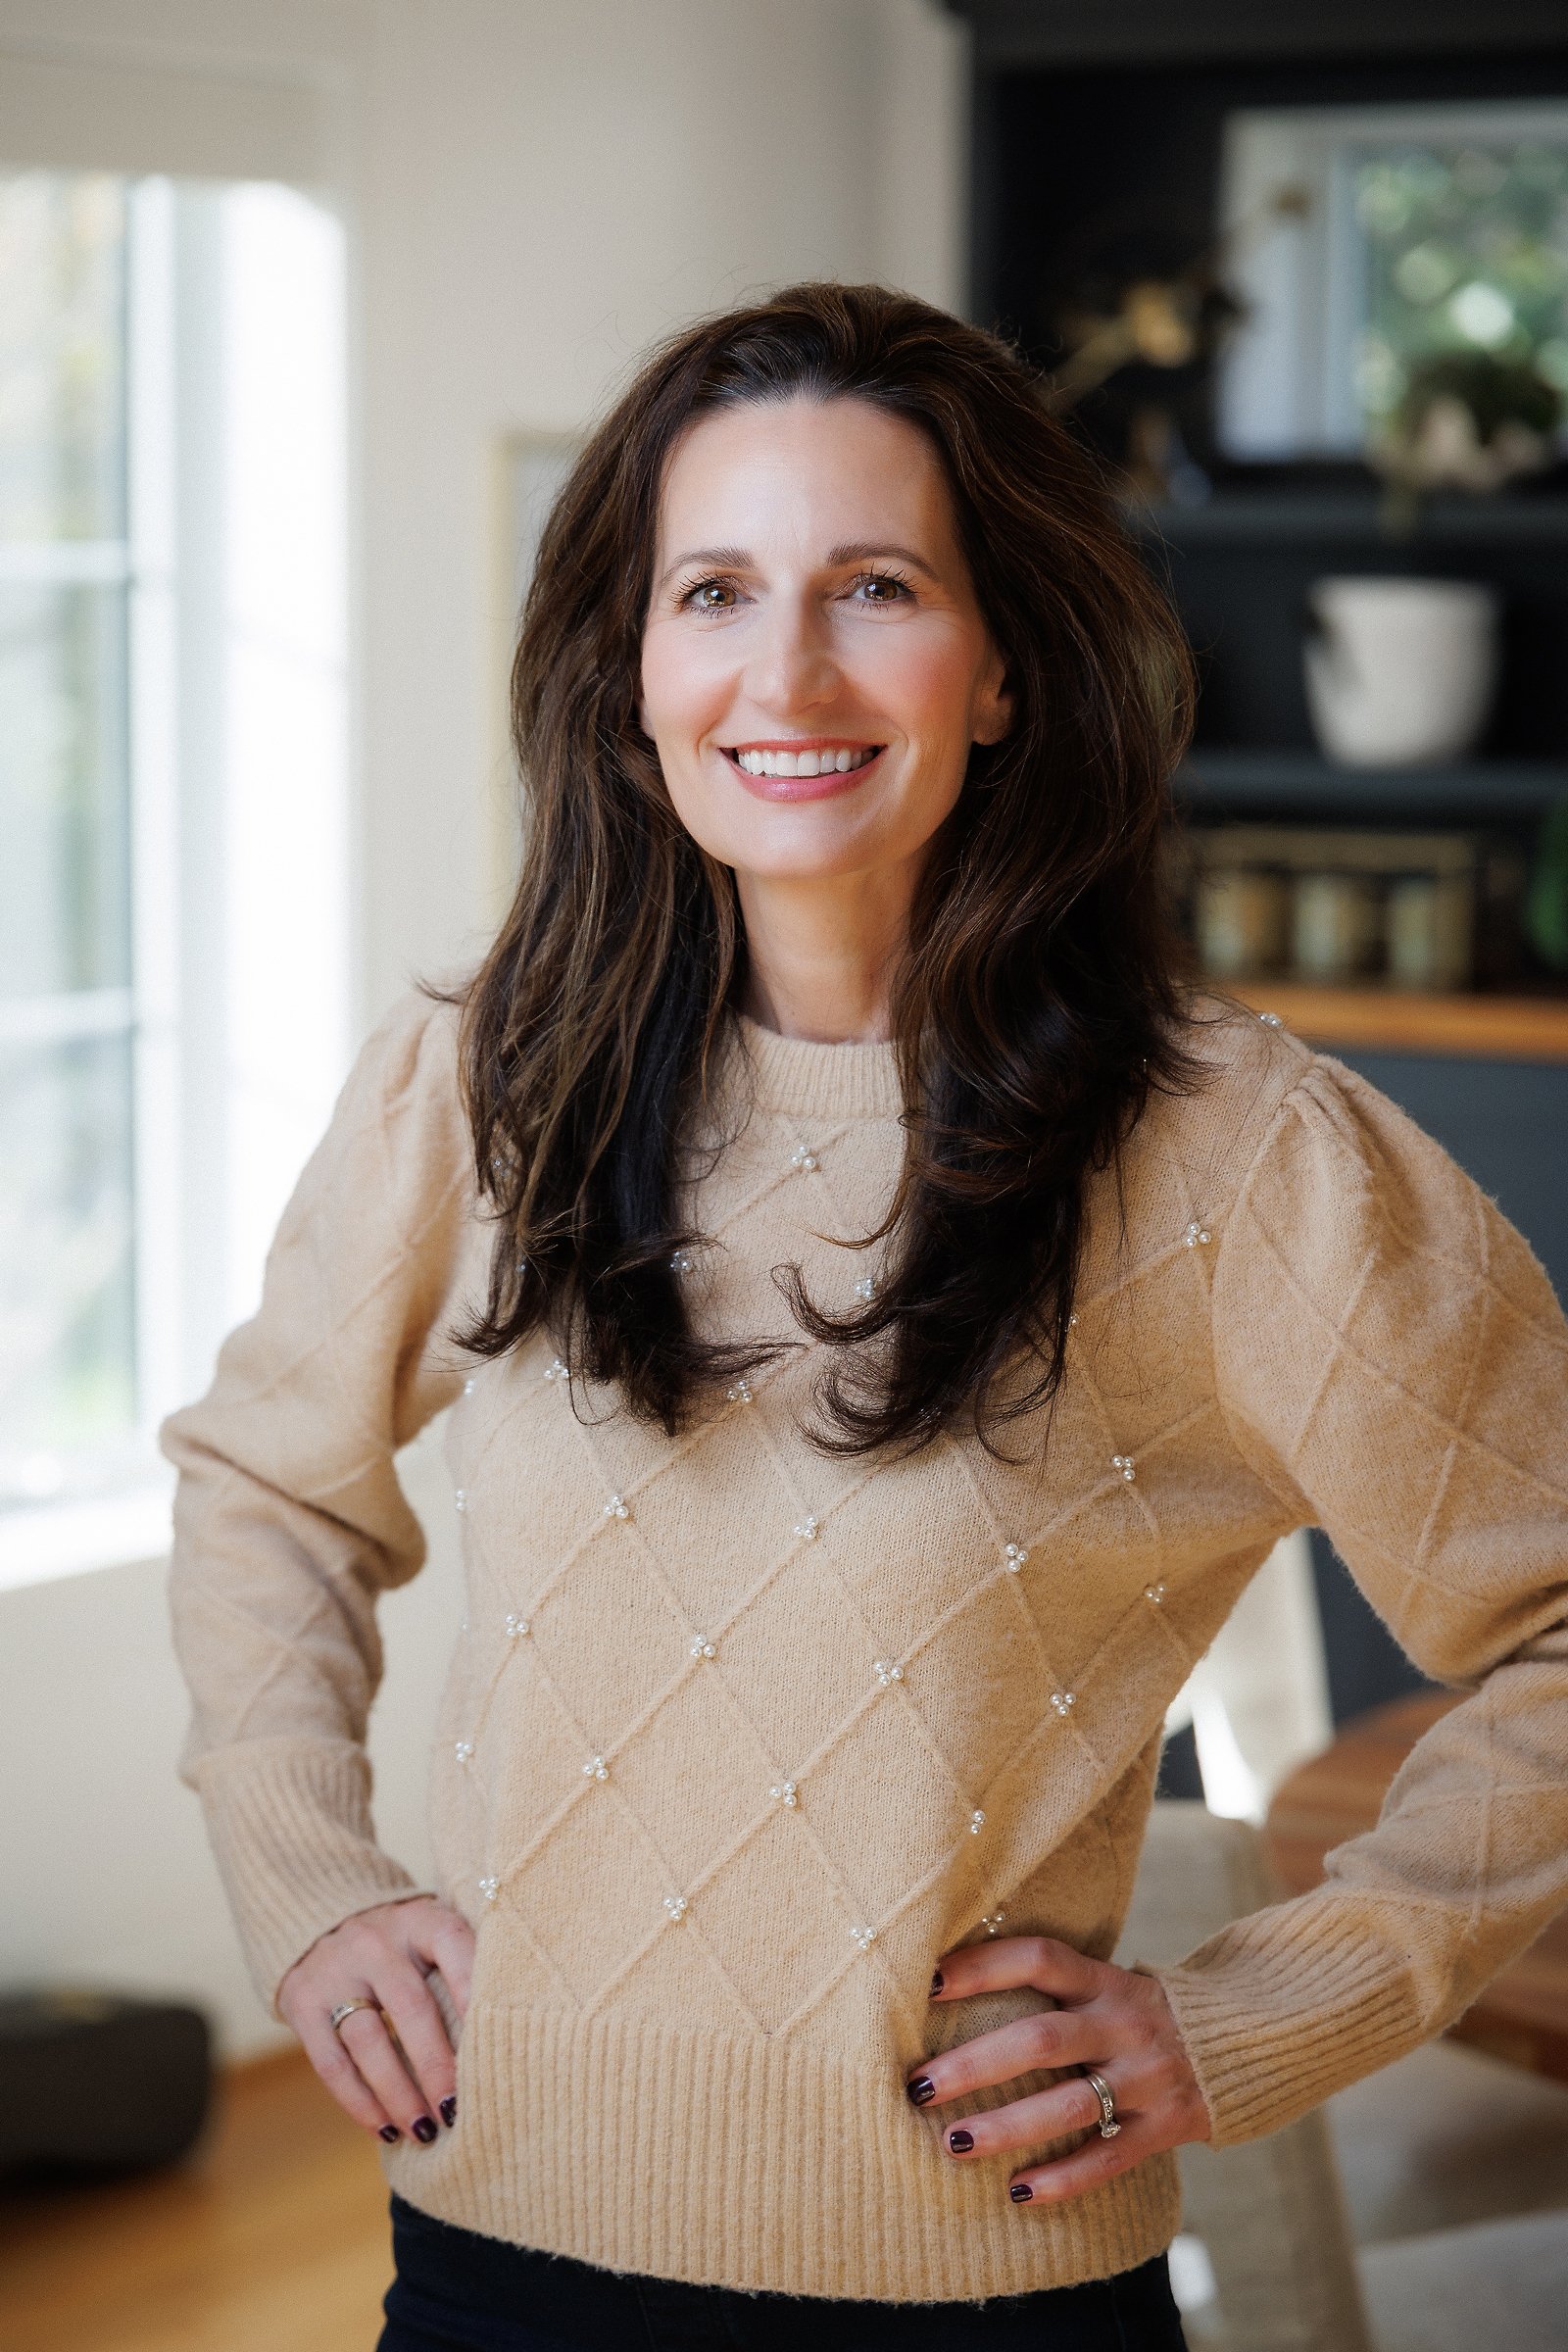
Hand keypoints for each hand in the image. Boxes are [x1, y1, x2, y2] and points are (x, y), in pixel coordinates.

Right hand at [277, 1896, 475, 2145]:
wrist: (320, 1922)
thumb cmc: (401, 1945)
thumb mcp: (429, 1935)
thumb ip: (462, 1969)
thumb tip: (505, 2040)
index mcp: (419, 1919)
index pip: (452, 1945)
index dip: (473, 1990)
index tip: (495, 2039)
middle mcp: (375, 1941)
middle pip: (411, 2007)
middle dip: (436, 2066)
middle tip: (457, 2111)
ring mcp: (334, 1971)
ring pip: (369, 2041)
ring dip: (398, 2094)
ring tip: (425, 2131)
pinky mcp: (302, 2003)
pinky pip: (331, 2062)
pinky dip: (359, 2103)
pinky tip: (384, 2131)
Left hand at [905, 1935, 1210, 2204]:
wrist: (1244, 2040)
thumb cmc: (1141, 2013)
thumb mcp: (1107, 1984)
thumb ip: (1053, 1988)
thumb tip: (951, 1986)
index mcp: (1104, 1981)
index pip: (1038, 1959)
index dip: (983, 1967)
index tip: (928, 1982)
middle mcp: (1123, 2025)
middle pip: (1042, 2041)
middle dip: (976, 2064)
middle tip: (918, 2085)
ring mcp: (1145, 2078)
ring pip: (1069, 2106)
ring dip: (1006, 2127)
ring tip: (953, 2144)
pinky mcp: (1163, 2128)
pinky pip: (1107, 2158)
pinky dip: (1062, 2179)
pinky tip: (1018, 2193)